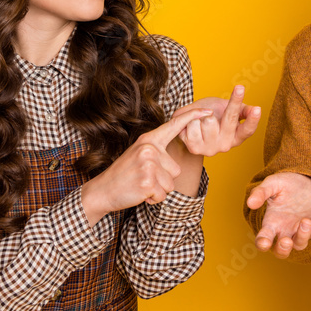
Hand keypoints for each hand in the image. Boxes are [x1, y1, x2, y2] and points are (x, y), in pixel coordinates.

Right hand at [81, 108, 212, 224]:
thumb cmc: (124, 175)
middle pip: (175, 170)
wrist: (102, 191)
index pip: (174, 125)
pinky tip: (139, 193)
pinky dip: (153, 199)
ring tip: (140, 184)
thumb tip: (176, 152)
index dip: (193, 117)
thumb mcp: (139, 155)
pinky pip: (163, 195)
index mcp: (148, 140)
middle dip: (162, 180)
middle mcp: (149, 149)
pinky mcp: (147, 181)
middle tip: (142, 178)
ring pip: (170, 184)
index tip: (208, 110)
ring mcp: (148, 164)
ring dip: (157, 190)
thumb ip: (157, 151)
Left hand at [173, 85, 260, 156]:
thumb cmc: (214, 115)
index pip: (247, 129)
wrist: (190, 127)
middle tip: (240, 88)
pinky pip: (193, 124)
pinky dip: (190, 119)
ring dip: (203, 114)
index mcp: (237, 137)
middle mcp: (225, 145)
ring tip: (203, 119)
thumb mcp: (229, 110)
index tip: (258, 109)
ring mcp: (210, 149)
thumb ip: (243, 111)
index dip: (253, 120)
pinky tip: (192, 125)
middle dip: (234, 102)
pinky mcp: (195, 148)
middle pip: (229, 119)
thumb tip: (256, 109)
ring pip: (208, 120)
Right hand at [246, 172, 310, 258]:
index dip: (263, 244)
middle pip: (281, 251)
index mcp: (272, 223)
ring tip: (305, 221)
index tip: (265, 242)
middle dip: (283, 250)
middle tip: (286, 241)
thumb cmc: (287, 184)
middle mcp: (286, 231)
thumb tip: (250, 203)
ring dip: (303, 236)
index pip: (263, 239)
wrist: (309, 179)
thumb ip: (261, 192)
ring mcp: (302, 231)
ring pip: (301, 244)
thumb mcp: (272, 184)